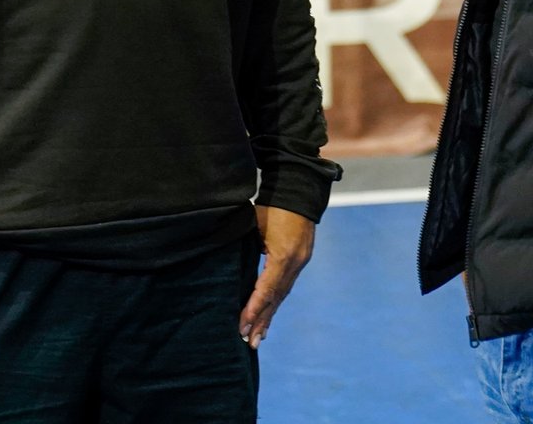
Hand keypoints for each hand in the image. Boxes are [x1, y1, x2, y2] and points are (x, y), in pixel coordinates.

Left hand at [239, 206, 315, 348]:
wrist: (299, 189)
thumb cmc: (273, 204)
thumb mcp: (254, 225)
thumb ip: (245, 248)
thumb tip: (231, 271)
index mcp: (283, 256)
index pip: (265, 290)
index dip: (252, 310)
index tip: (241, 327)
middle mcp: (295, 263)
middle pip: (276, 298)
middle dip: (262, 321)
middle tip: (250, 343)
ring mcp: (301, 262)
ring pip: (283, 294)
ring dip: (270, 315)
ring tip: (260, 336)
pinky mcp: (301, 258)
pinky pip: (287, 284)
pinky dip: (277, 300)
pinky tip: (271, 312)